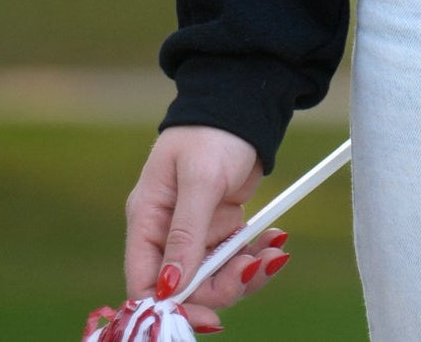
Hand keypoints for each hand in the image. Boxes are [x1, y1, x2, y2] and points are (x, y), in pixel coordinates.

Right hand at [124, 126, 280, 328]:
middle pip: (184, 286)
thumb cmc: (213, 133)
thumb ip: (185, 233)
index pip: (145, 282)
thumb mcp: (200, 180)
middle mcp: (166, 231)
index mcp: (147, 219)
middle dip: (220, 288)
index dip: (171, 307)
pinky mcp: (220, 226)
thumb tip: (169, 288)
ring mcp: (194, 231)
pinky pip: (234, 257)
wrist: (242, 101)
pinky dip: (255, 255)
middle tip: (253, 271)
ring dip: (245, 273)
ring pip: (214, 277)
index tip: (208, 318)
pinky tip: (275, 240)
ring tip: (274, 252)